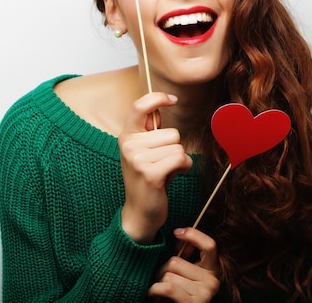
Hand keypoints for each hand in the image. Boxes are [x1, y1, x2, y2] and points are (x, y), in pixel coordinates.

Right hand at [119, 92, 192, 243]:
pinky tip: (171, 177)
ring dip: (179, 160)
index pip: (139, 107)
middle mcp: (129, 146)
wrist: (140, 212)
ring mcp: (138, 160)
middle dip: (174, 148)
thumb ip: (151, 130)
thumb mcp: (145, 150)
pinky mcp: (150, 174)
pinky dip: (183, 168)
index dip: (157, 98)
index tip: (172, 100)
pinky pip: (181, 159)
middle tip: (161, 164)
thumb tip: (164, 102)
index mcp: (127, 137)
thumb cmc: (149, 177)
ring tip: (165, 172)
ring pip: (178, 147)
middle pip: (172, 133)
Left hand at [148, 228, 219, 301]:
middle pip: (177, 261)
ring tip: (160, 291)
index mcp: (213, 270)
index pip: (210, 245)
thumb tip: (179, 236)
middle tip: (160, 280)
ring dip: (158, 282)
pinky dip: (155, 289)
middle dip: (162, 270)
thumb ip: (186, 258)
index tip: (177, 232)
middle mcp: (212, 281)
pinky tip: (154, 293)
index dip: (193, 235)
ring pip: (169, 274)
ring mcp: (204, 293)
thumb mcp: (186, 276)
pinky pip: (168, 287)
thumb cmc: (179, 297)